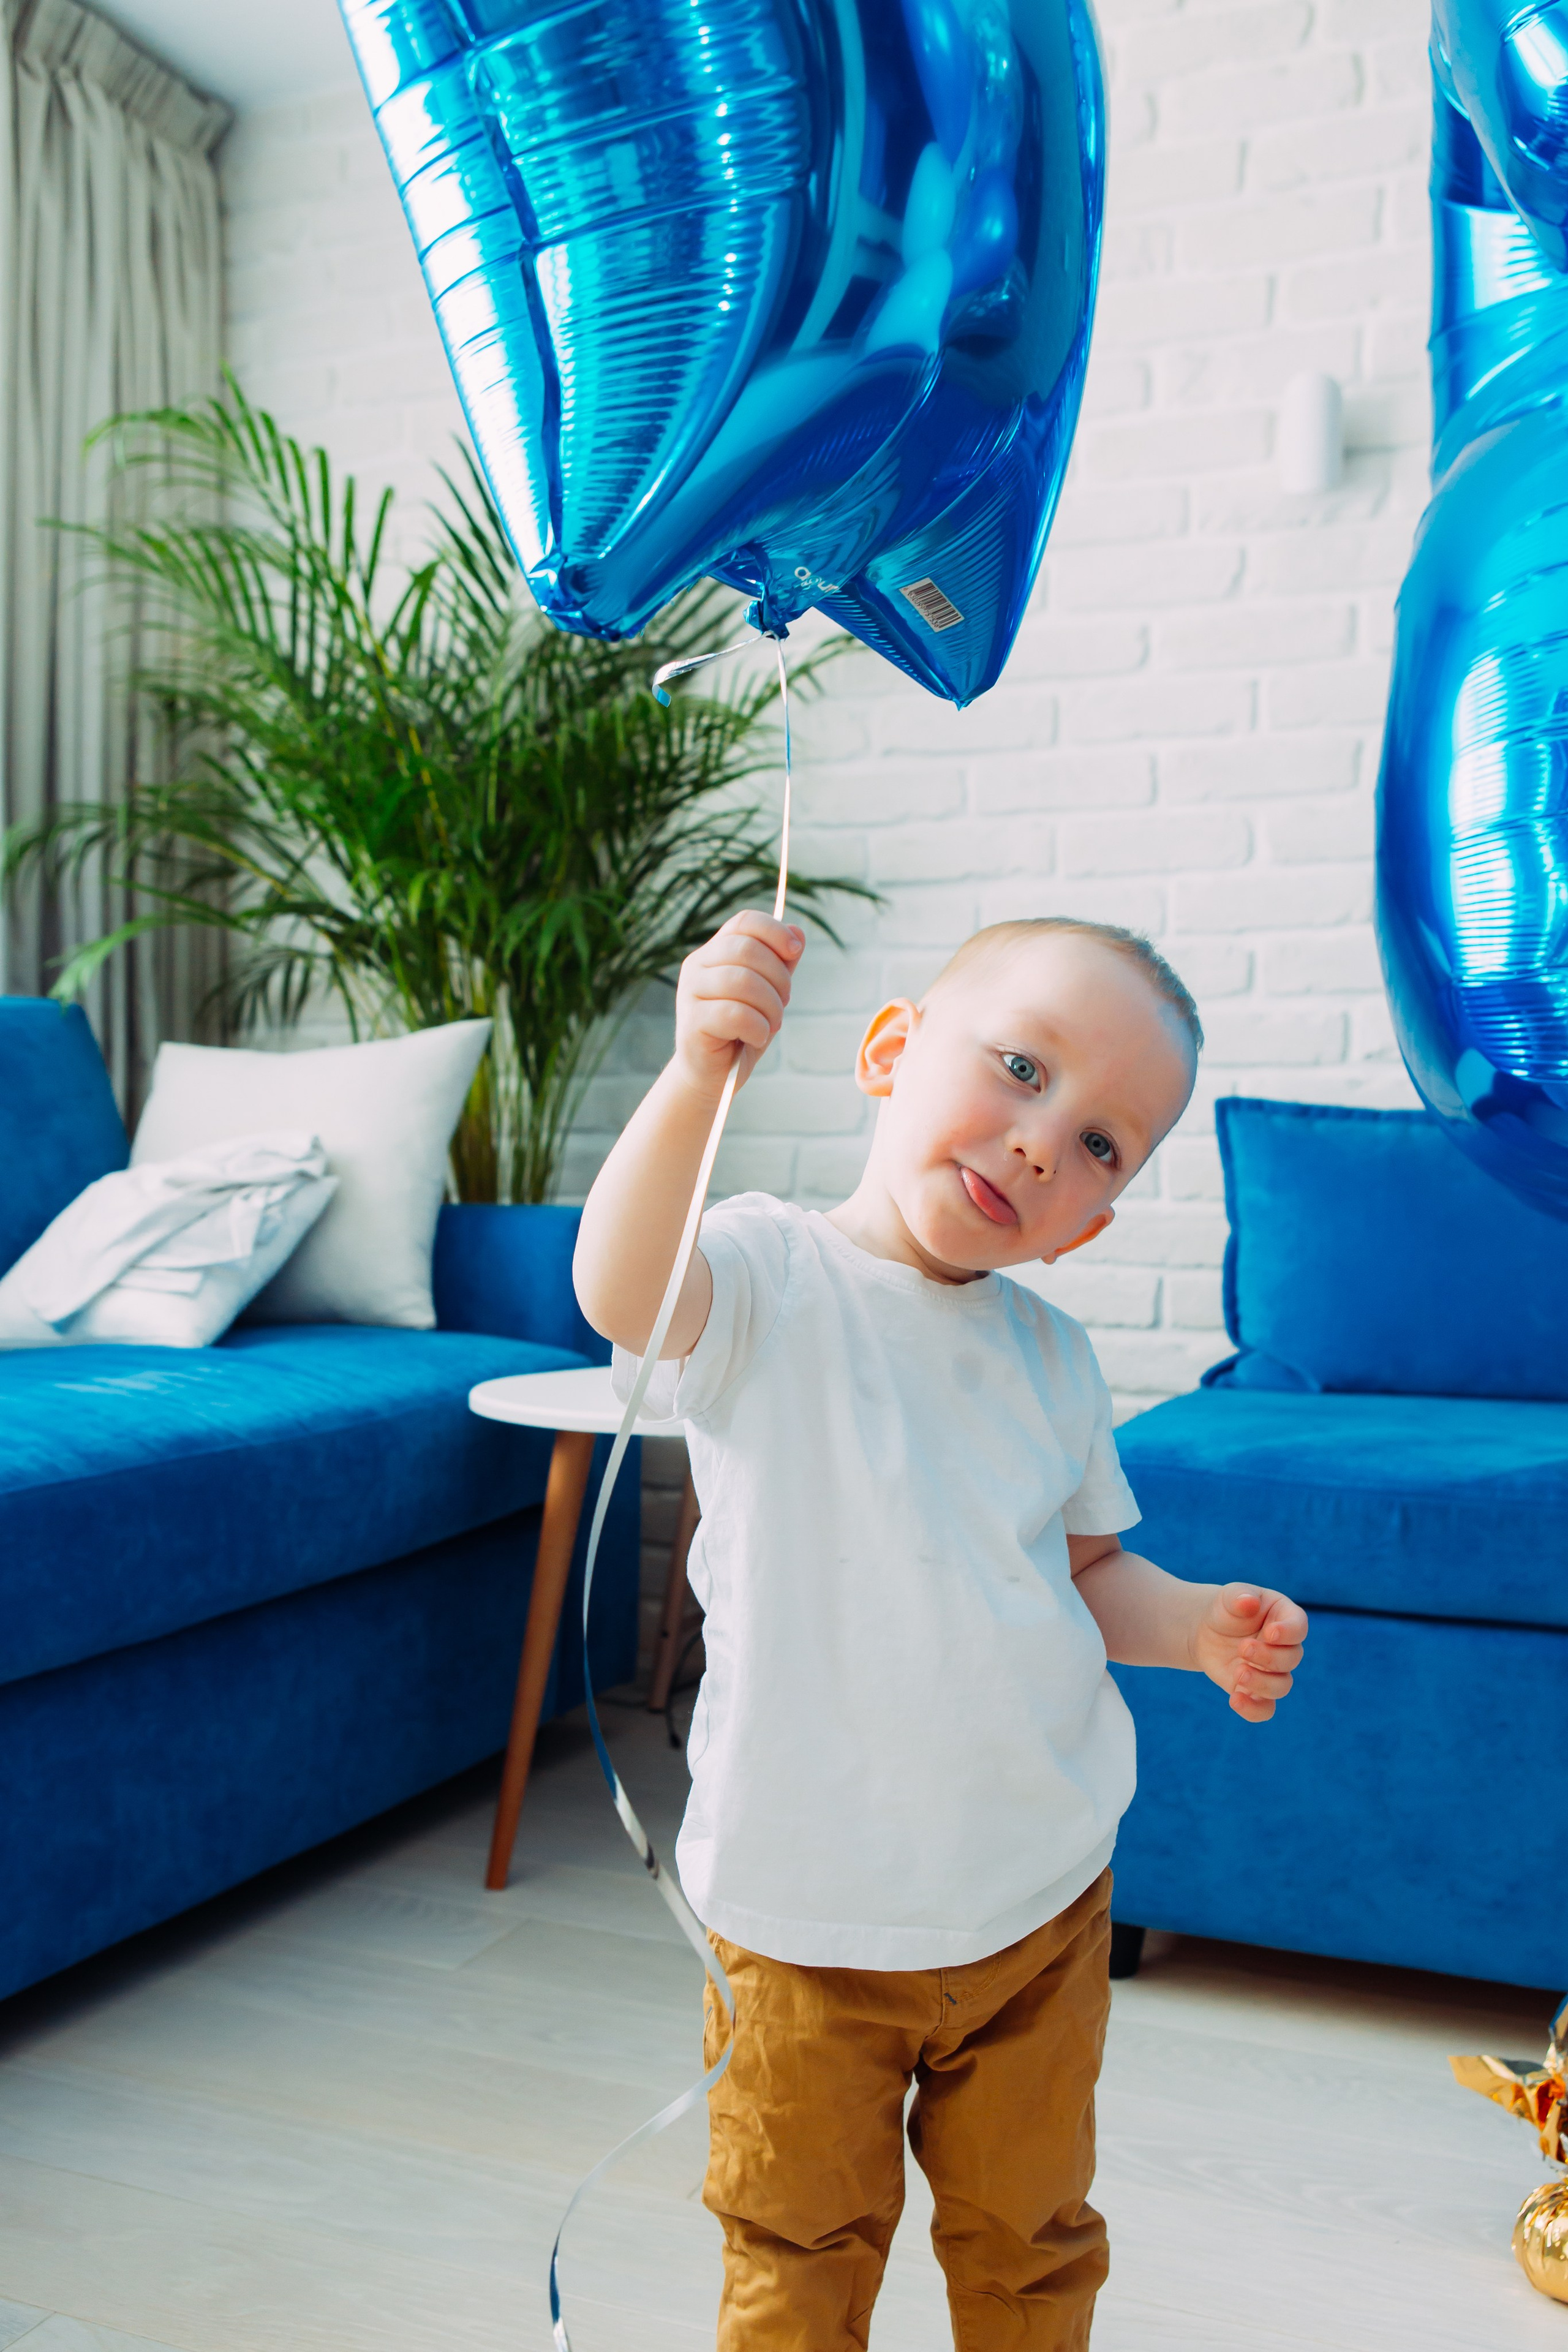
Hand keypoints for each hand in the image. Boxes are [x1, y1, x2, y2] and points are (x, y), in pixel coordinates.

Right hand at [674, 911, 803, 1097]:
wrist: (714, 1076)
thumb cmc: (741, 1031)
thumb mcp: (767, 993)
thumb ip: (780, 963)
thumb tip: (798, 931)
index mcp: (714, 952)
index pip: (744, 922)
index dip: (774, 931)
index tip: (795, 950)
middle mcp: (697, 966)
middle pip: (747, 949)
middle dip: (778, 977)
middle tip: (784, 1004)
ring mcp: (690, 993)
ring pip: (742, 981)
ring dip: (770, 1006)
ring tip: (771, 1025)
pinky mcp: (692, 1022)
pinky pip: (735, 1014)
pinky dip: (757, 1028)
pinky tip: (756, 1038)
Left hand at [1190, 1584, 1307, 1723]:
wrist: (1207, 1631)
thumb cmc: (1226, 1609)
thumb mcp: (1230, 1597)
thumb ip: (1240, 1596)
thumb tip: (1249, 1602)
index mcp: (1285, 1618)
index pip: (1299, 1627)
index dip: (1289, 1633)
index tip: (1270, 1634)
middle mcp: (1284, 1648)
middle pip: (1291, 1659)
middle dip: (1269, 1657)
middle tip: (1243, 1648)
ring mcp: (1272, 1672)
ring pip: (1282, 1686)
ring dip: (1262, 1683)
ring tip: (1238, 1672)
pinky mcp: (1256, 1691)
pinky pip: (1265, 1709)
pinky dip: (1253, 1710)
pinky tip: (1234, 1700)